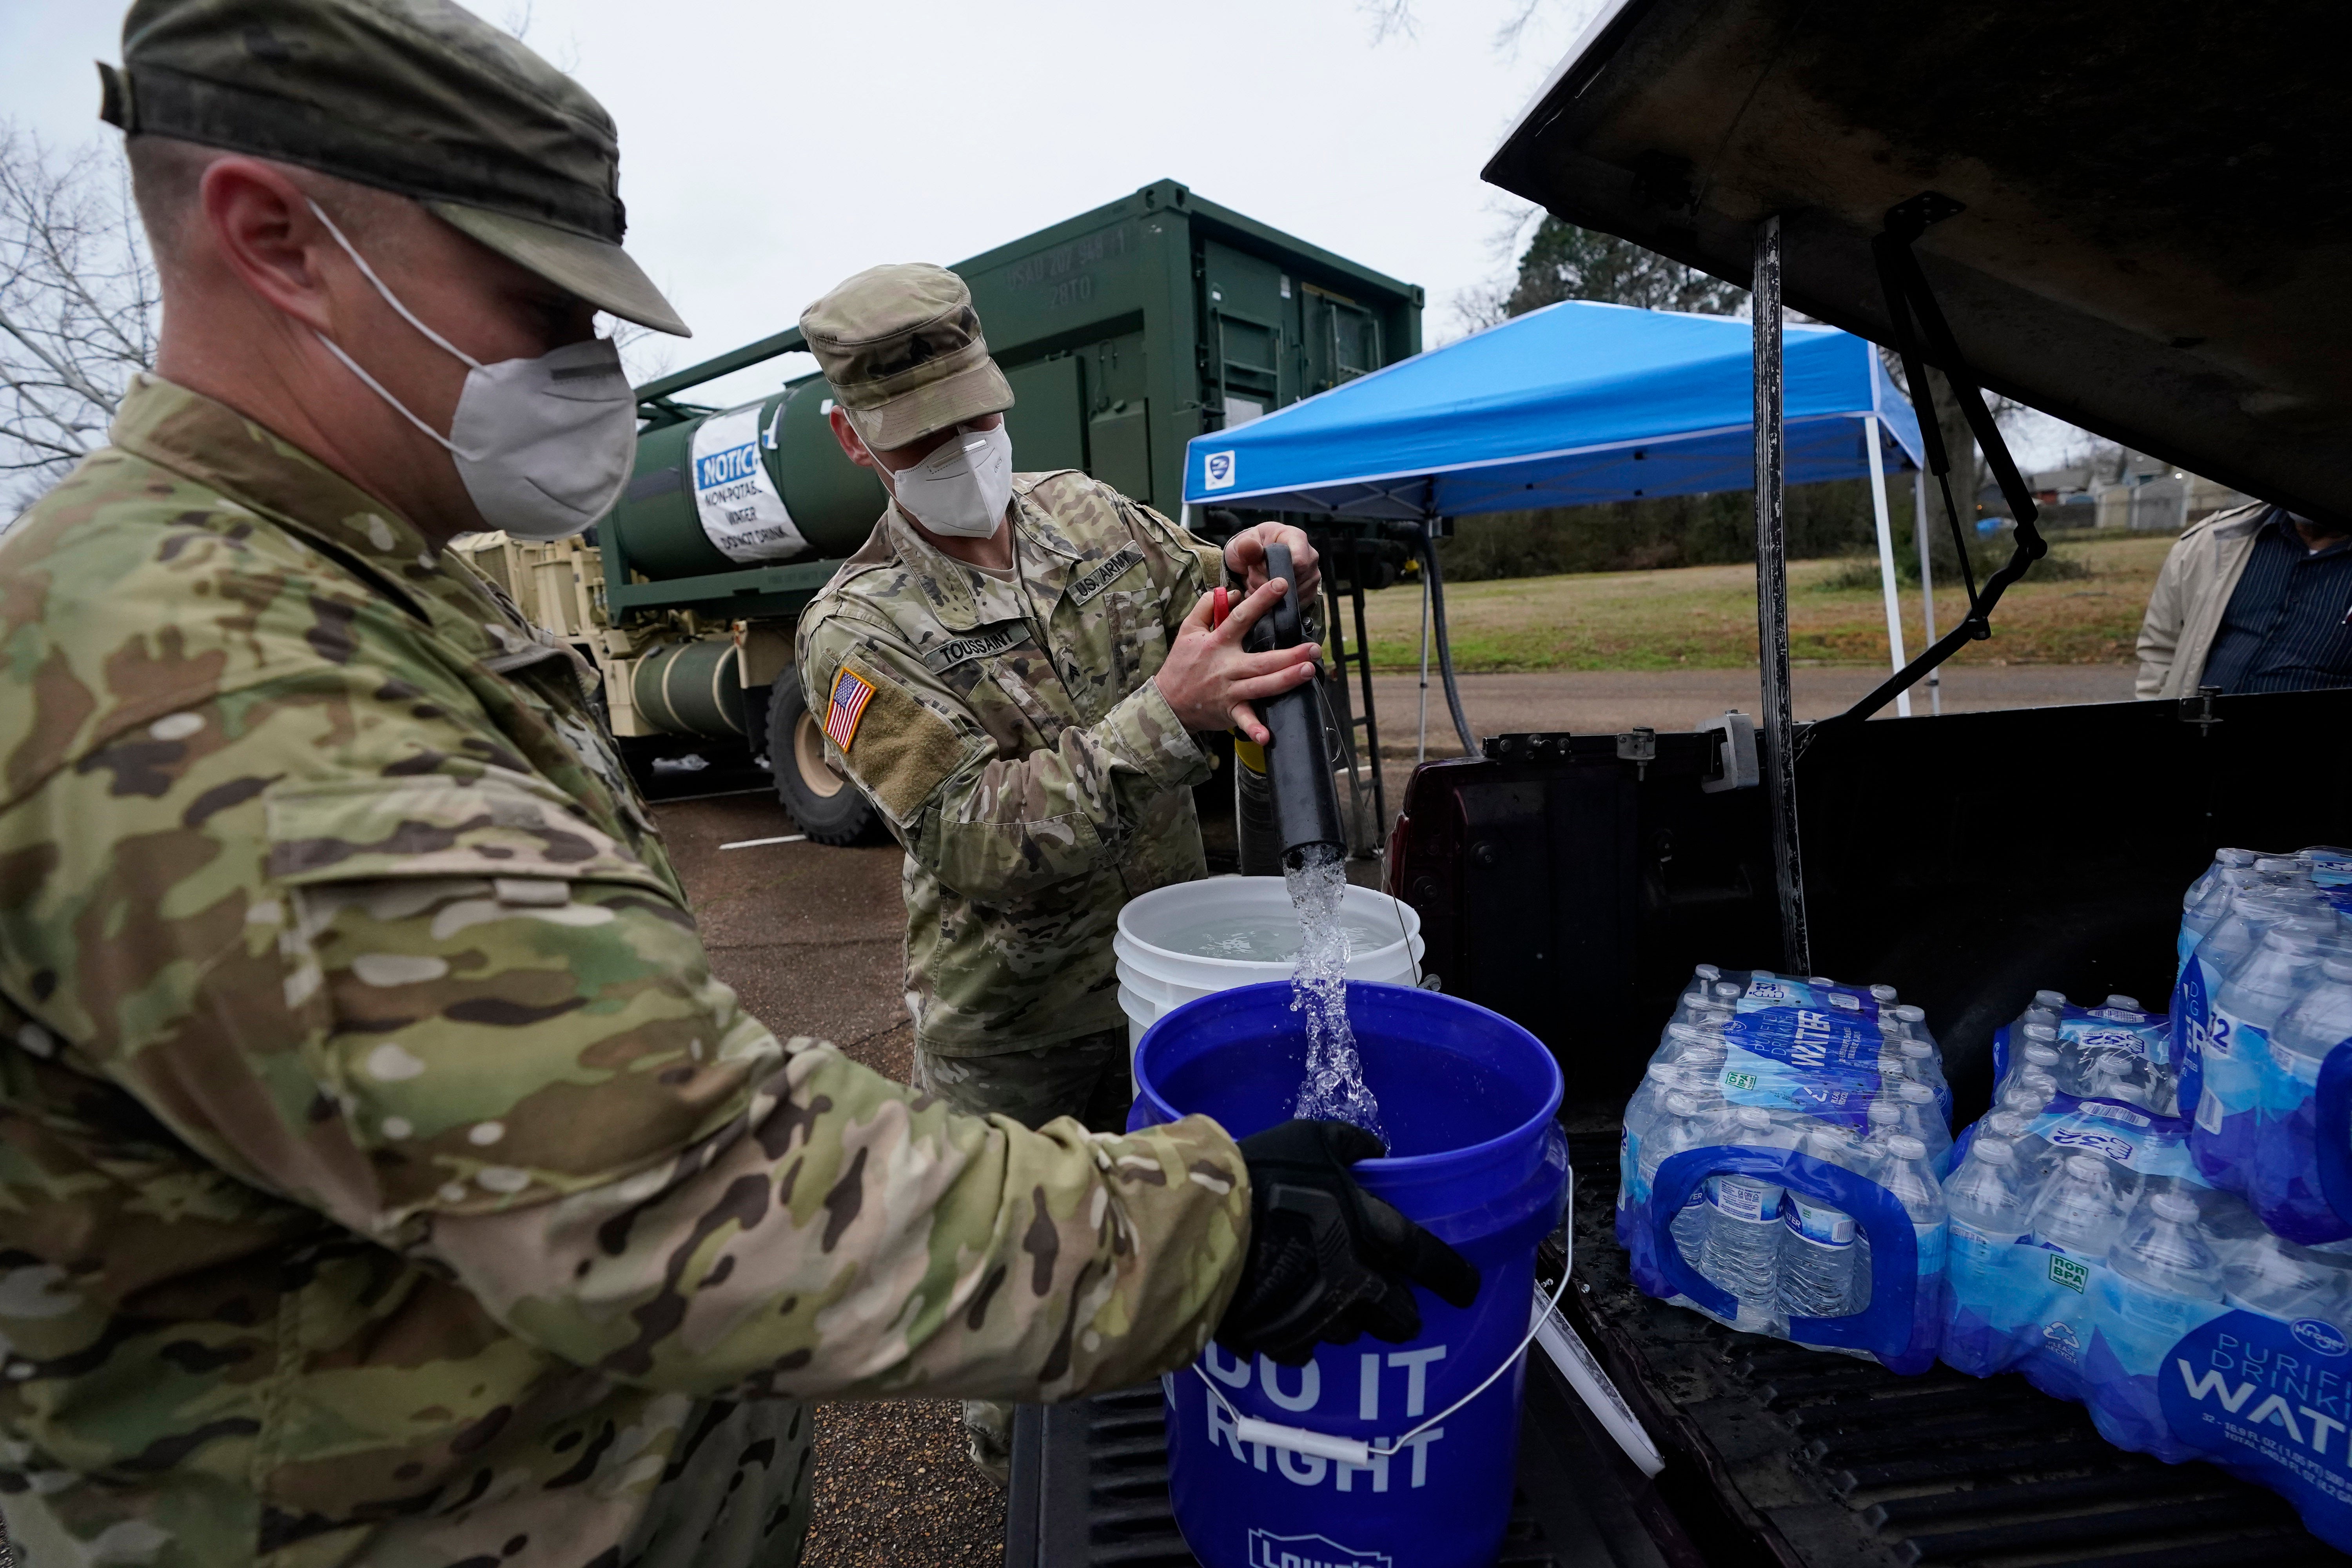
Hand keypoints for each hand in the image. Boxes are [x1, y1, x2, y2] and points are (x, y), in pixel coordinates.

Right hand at [1154, 577, 1318, 744]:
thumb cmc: (1181, 663)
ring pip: (1262, 686)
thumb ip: (1208, 607)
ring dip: (1286, 680)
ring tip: (1309, 671)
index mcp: (1217, 643)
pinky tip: (1268, 737)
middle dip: (1289, 655)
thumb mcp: (1188, 629)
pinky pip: (1244, 721)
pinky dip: (1254, 729)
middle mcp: (1226, 667)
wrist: (1167, 702)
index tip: (1281, 585)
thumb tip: (1232, 592)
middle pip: (1262, 660)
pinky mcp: (1229, 711)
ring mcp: (1229, 691)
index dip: (1261, 600)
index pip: (1241, 618)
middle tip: (1314, 648)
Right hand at [1216, 1119, 1480, 1367]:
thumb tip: (1375, 1147)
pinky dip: (1304, 1338)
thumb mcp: (1308, 1138)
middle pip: (1395, 1312)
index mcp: (1366, 1230)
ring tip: (1344, 1313)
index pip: (1424, 1256)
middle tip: (1406, 1315)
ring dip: (1354, 1322)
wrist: (1204, 1225)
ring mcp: (1318, 1314)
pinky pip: (1303, 1348)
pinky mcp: (1281, 1337)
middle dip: (1405, 1316)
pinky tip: (1294, 1325)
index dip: (1452, 1274)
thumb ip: (1347, 1142)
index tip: (1469, 1289)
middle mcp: (1353, 1280)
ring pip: (1352, 1333)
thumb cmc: (1262, 1174)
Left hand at [1224, 522, 1319, 600]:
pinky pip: (1295, 605)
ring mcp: (1312, 576)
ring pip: (1294, 595)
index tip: (1260, 568)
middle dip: (1269, 584)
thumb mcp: (1241, 545)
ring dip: (1271, 595)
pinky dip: (1277, 604)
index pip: (1299, 561)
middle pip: (1294, 581)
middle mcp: (1310, 556)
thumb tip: (1250, 547)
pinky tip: (1266, 594)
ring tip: (1258, 583)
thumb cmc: (1249, 549)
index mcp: (1296, 538)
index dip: (1278, 571)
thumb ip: (1245, 546)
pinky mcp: (1310, 593)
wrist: (1252, 561)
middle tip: (1254, 577)